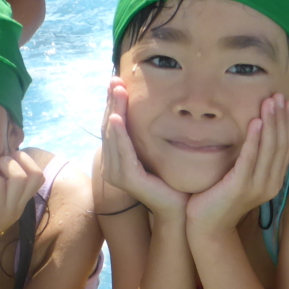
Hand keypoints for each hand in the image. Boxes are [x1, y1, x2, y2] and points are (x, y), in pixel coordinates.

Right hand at [100, 77, 188, 221]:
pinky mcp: (128, 179)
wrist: (179, 208)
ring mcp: (117, 173)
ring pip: (114, 135)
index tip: (116, 80)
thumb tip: (152, 109)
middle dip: (112, 101)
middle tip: (114, 79)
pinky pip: (122, 152)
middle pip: (110, 126)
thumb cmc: (170, 181)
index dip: (114, 103)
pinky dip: (119, 135)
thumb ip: (147, 136)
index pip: (113, 125)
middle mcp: (112, 164)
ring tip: (117, 91)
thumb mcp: (155, 152)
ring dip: (114, 111)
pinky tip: (118, 118)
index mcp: (117, 157)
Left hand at [185, 94, 288, 237]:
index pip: (286, 146)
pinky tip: (255, 122)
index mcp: (274, 180)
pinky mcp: (240, 186)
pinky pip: (250, 158)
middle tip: (279, 95)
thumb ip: (252, 159)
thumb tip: (257, 133)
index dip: (287, 123)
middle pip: (281, 145)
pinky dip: (255, 139)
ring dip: (271, 122)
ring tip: (269, 102)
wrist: (207, 226)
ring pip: (270, 149)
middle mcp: (271, 183)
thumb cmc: (220, 197)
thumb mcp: (242, 176)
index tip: (286, 103)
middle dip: (281, 118)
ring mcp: (257, 186)